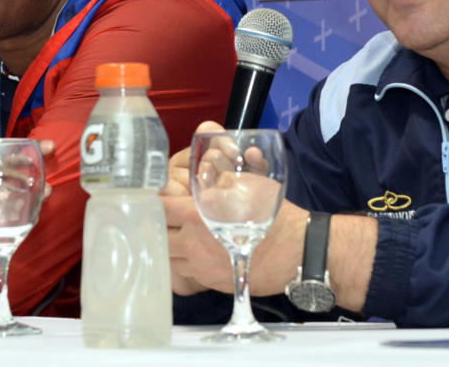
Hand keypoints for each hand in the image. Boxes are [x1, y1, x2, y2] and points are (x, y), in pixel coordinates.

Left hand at [162, 121, 306, 296]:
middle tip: (161, 218)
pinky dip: (182, 262)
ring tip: (175, 235)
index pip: (161, 208)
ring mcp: (201, 266)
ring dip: (168, 246)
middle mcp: (194, 243)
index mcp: (199, 215)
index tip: (151, 198)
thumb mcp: (247, 183)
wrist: (297, 249)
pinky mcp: (211, 281)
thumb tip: (205, 167)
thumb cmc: (275, 214)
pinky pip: (185, 273)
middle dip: (157, 226)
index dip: (153, 202)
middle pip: (158, 236)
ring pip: (169, 257)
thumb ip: (220, 178)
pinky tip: (192, 252)